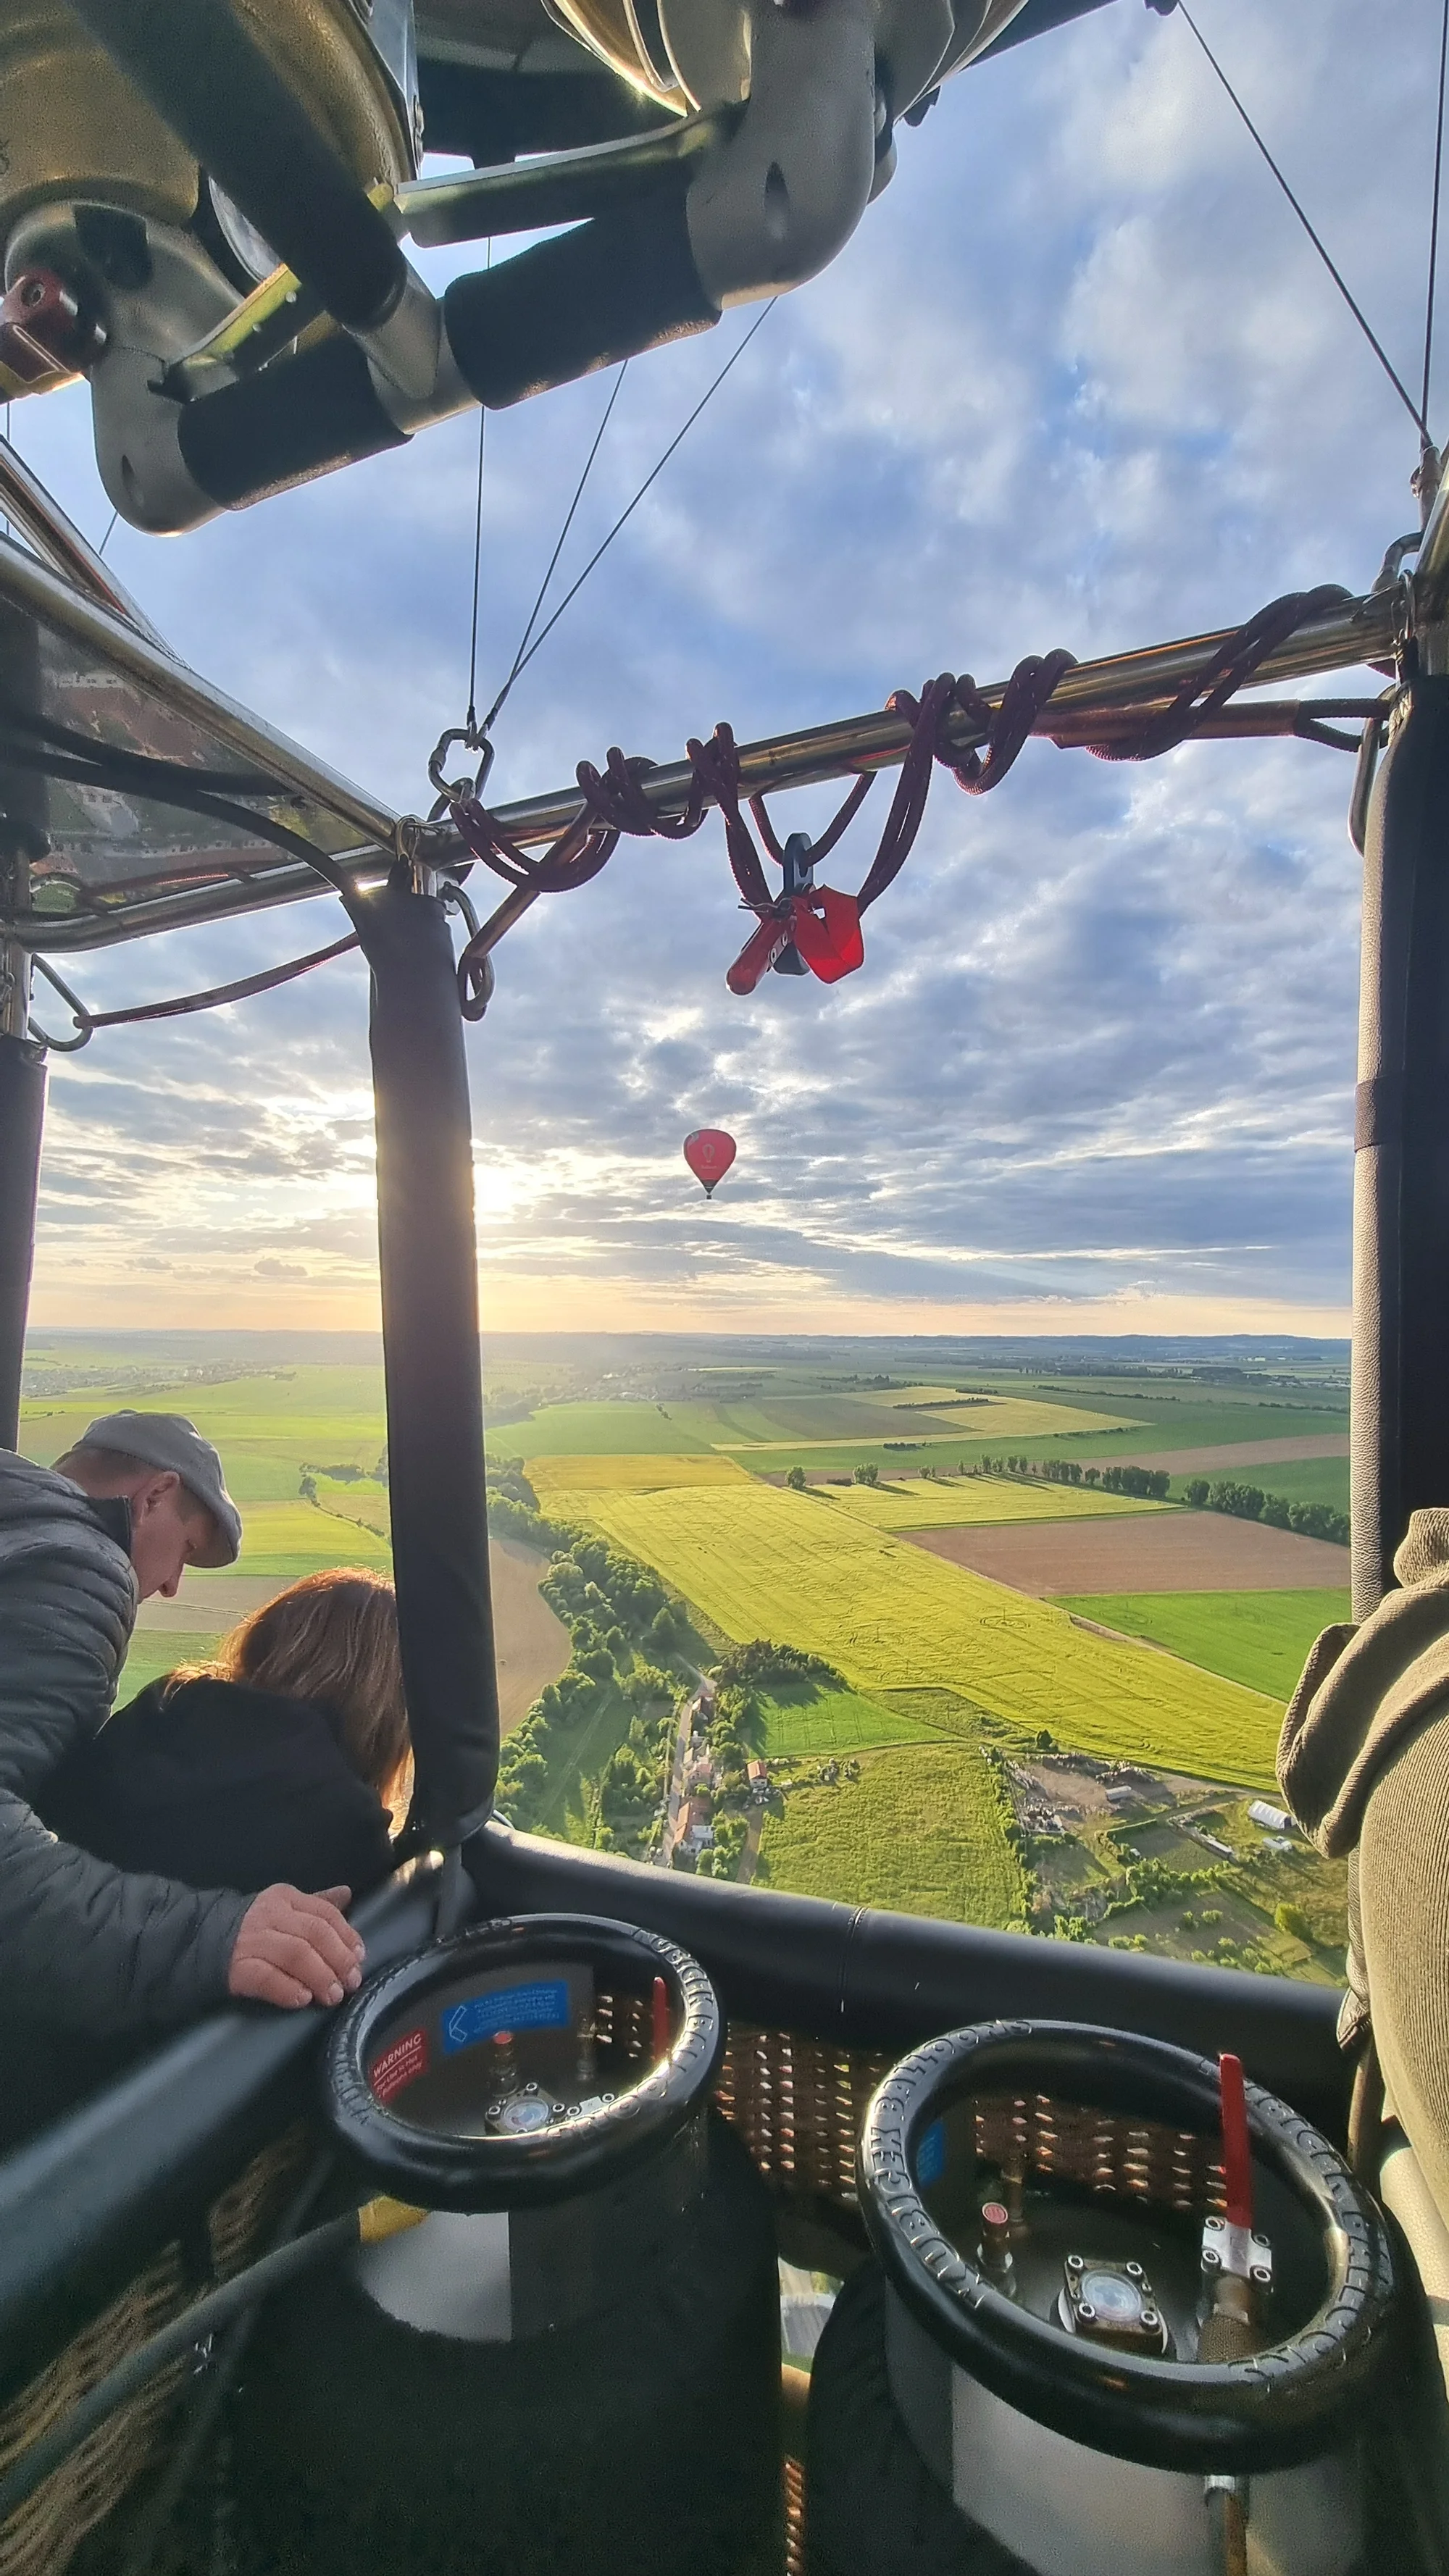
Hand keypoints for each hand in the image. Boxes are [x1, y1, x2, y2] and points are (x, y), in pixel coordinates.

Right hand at [228, 1884, 365, 2010]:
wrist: (199, 1939)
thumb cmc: (253, 1927)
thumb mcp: (283, 1907)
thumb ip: (315, 1904)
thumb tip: (347, 1894)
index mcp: (285, 1898)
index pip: (325, 1914)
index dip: (347, 1937)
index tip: (360, 1957)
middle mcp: (270, 1915)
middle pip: (314, 1934)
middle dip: (338, 1959)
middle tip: (351, 1982)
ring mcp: (252, 1941)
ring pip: (295, 1955)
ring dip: (320, 1977)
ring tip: (332, 1995)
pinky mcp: (236, 1967)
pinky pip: (267, 1978)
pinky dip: (288, 1989)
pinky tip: (302, 2000)